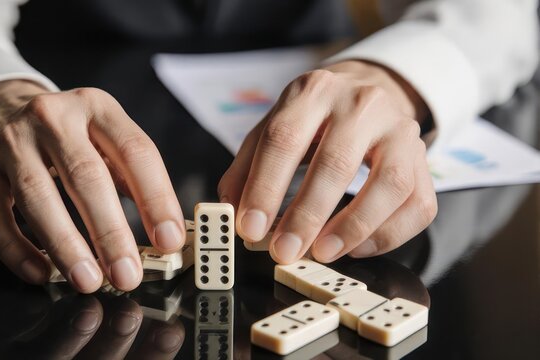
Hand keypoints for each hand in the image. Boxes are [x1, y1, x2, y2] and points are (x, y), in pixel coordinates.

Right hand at [0, 80, 184, 291]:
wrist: (0, 107)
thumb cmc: (67, 134)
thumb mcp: (104, 136)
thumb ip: (131, 177)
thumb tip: (162, 234)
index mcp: (98, 107)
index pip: (136, 152)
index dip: (156, 198)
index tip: (168, 240)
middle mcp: (53, 117)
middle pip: (86, 177)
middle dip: (110, 233)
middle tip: (127, 274)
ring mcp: (11, 140)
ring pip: (37, 196)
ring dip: (65, 245)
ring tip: (88, 279)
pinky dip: (17, 249)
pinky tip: (40, 272)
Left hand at [218, 61, 436, 262]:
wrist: (367, 91)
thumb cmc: (314, 118)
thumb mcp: (274, 126)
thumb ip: (248, 167)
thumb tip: (232, 211)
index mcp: (314, 90)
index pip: (284, 138)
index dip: (265, 187)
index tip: (250, 228)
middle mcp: (362, 103)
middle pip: (336, 162)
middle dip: (307, 215)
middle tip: (284, 251)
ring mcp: (401, 129)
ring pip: (390, 184)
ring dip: (353, 227)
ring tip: (322, 253)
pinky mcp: (424, 158)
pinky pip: (418, 204)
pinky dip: (388, 235)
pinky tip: (356, 247)